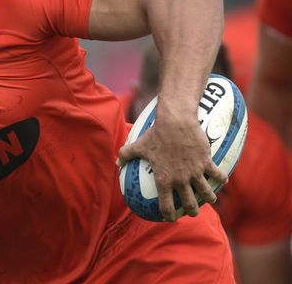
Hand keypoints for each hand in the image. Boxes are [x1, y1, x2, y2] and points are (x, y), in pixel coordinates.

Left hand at [117, 106, 227, 221]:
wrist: (176, 122)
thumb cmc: (155, 135)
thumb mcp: (138, 145)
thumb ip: (126, 155)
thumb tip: (117, 162)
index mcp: (164, 179)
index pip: (166, 205)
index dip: (168, 214)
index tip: (169, 218)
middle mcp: (181, 179)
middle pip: (189, 203)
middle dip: (192, 211)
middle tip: (193, 212)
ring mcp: (195, 172)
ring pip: (206, 192)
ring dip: (209, 198)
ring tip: (211, 200)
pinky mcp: (206, 162)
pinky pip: (217, 174)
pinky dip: (220, 178)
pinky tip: (222, 180)